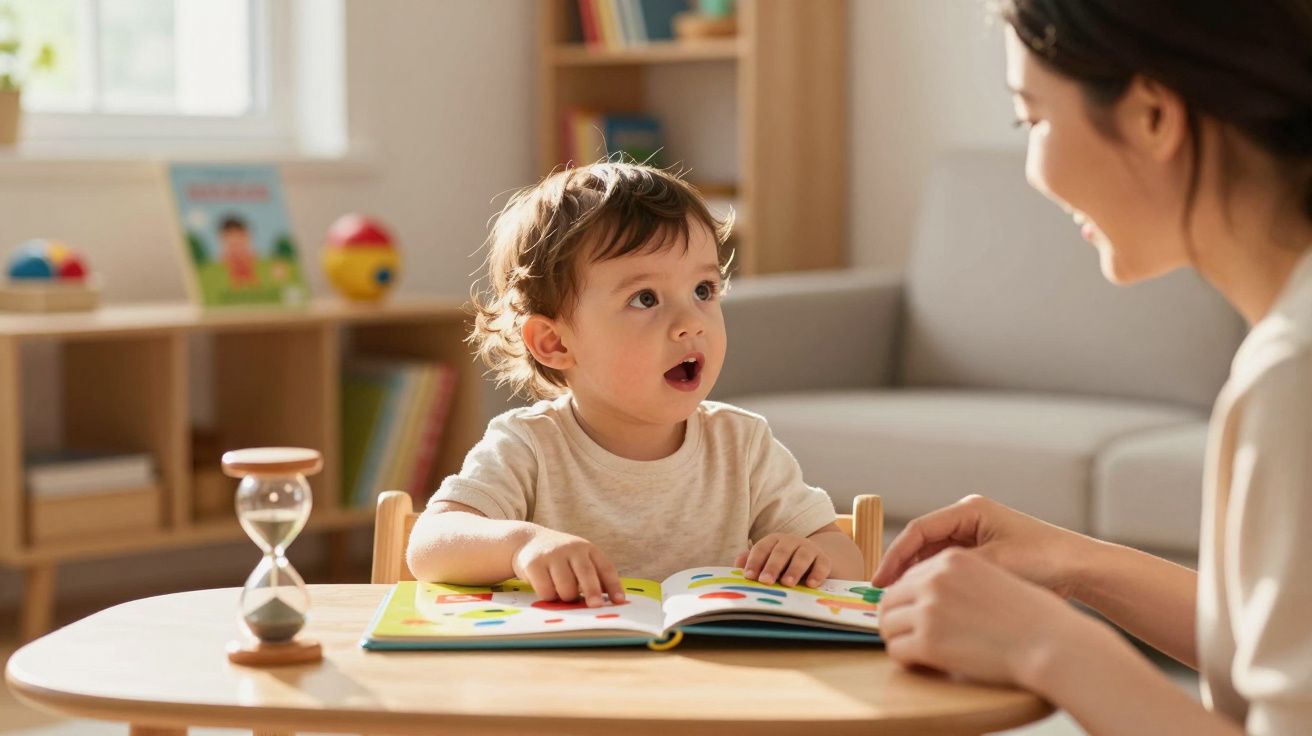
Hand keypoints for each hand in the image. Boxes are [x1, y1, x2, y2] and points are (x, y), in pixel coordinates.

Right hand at [511, 527, 625, 607]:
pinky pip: (546, 591)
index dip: (614, 585)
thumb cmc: (561, 557)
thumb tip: (610, 600)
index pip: (605, 568)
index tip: (620, 601)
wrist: (528, 540)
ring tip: (562, 592)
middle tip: (596, 605)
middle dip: (592, 591)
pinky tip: (546, 587)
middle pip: (586, 573)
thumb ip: (593, 576)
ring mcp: (552, 555)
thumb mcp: (579, 559)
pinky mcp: (534, 564)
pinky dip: (549, 597)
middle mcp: (572, 549)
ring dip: (566, 598)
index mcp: (588, 549)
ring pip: (566, 588)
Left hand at [734, 533, 831, 586]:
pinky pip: (822, 565)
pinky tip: (811, 584)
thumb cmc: (783, 562)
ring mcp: (809, 549)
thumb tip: (737, 564)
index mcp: (774, 541)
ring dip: (794, 570)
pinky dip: (817, 574)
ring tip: (787, 583)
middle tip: (765, 581)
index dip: (754, 561)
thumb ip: (752, 561)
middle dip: (772, 566)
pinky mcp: (824, 559)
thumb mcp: (768, 560)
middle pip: (781, 552)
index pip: (762, 548)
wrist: (814, 558)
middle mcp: (791, 542)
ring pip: (802, 556)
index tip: (748, 576)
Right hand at [872, 495, 1093, 597]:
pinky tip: (929, 600)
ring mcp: (977, 535)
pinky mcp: (984, 552)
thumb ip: (955, 570)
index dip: (895, 555)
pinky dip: (937, 581)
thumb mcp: (994, 565)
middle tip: (884, 593)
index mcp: (970, 509)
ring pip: (934, 555)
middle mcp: (970, 517)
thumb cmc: (1044, 561)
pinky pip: (950, 565)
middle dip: (902, 566)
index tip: (880, 580)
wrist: (1083, 569)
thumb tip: (918, 586)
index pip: (919, 529)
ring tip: (902, 600)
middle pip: (923, 540)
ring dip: (918, 575)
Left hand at [879, 547, 1102, 686]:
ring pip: (887, 623)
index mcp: (953, 559)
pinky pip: (896, 649)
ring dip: (896, 637)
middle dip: (893, 615)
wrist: (1051, 641)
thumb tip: (931, 598)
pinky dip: (903, 658)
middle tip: (899, 632)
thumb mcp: (994, 575)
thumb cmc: (1033, 615)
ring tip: (910, 648)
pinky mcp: (929, 641)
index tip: (900, 608)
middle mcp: (936, 579)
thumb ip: (960, 579)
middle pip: (890, 596)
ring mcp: (929, 609)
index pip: (909, 573)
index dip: (902, 594)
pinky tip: (918, 663)